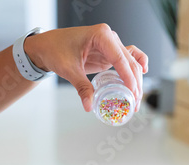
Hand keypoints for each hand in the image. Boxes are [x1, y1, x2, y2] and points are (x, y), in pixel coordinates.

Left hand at [25, 24, 148, 111]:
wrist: (46, 46)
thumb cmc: (55, 49)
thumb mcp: (68, 69)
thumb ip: (82, 87)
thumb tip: (89, 105)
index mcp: (101, 35)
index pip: (120, 57)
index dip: (128, 76)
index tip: (133, 92)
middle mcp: (109, 37)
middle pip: (129, 61)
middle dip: (135, 82)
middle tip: (135, 102)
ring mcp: (110, 45)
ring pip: (131, 61)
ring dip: (136, 79)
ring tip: (136, 98)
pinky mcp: (108, 53)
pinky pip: (127, 58)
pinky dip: (136, 66)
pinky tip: (142, 75)